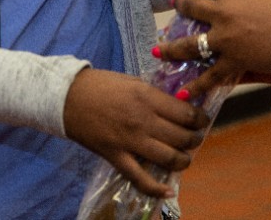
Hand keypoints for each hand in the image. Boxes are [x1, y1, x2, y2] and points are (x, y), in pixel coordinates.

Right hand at [62, 68, 210, 198]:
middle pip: (182, 137)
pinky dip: (156, 188)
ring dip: (183, 161)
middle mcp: (143, 121)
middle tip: (195, 139)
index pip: (186, 114)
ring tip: (185, 158)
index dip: (200, 120)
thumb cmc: (101, 85)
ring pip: (168, 158)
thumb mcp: (134, 82)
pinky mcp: (116, 157)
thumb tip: (175, 106)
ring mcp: (130, 141)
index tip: (202, 121)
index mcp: (148, 98)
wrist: (67, 97)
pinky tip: (168, 190)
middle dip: (195, 140)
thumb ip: (155, 96)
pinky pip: (140, 178)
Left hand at [159, 0, 270, 97]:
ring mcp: (223, 41)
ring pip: (189, 45)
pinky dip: (196, 85)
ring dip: (172, 47)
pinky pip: (210, 76)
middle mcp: (221, 15)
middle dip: (181, 5)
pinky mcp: (231, 63)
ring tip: (158, 50)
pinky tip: (183, 92)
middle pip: (192, 8)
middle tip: (175, 4)